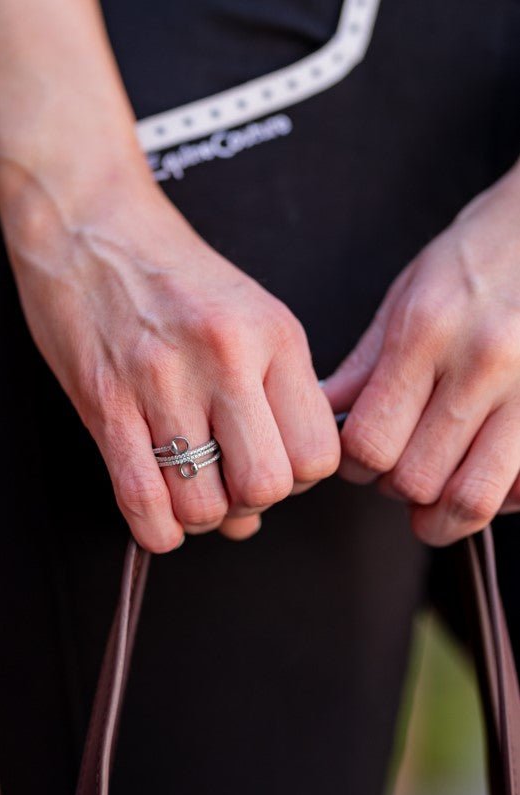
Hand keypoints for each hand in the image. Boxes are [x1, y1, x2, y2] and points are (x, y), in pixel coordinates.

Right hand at [0, 165, 339, 552]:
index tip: (273, 464)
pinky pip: (143, 500)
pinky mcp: (105, 402)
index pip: (317, 454)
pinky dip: (158, 531)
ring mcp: (162, 382)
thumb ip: (273, 402)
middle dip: (251, 502)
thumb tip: (259, 509)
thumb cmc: (173, 274)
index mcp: (275, 337)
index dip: (299, 479)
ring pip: (205, 505)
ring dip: (201, 516)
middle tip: (230, 481)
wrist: (89, 220)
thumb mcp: (252, 316)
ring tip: (191, 490)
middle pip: (266, 487)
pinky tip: (161, 521)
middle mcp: (226, 359)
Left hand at [324, 163, 519, 545]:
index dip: (355, 466)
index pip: (370, 443)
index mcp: (429, 331)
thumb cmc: (479, 259)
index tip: (360, 459)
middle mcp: (484, 362)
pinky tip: (484, 470)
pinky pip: (519, 490)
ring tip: (437, 486)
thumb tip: (321, 420)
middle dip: (396, 487)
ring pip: (471, 498)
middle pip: (415, 480)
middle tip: (399, 468)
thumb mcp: (409, 296)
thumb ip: (364, 367)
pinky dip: (496, 498)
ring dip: (443, 508)